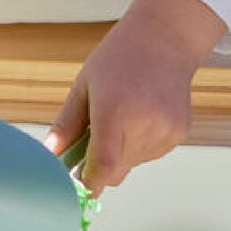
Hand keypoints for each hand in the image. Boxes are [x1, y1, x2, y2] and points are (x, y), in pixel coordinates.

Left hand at [46, 0, 225, 195]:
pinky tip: (143, 116)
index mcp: (116, 112)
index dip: (90, 184)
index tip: (80, 190)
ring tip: (125, 116)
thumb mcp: (84, 86)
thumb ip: (67, 124)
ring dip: (122, 152)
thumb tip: (51, 154)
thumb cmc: (121, 57)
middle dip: (101, 166)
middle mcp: (145, 125)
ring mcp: (166, 131)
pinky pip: (152, 154)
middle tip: (95, 138)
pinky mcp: (179, 133)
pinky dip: (141, 144)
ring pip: (134, 164)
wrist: (165, 40)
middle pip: (117, 171)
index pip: (104, 166)